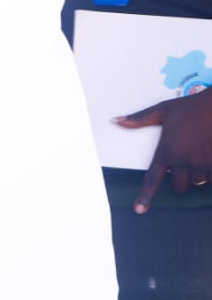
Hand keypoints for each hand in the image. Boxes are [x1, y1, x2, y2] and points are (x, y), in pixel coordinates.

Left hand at [116, 87, 211, 211]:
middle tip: (185, 164)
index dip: (145, 196)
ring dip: (198, 176)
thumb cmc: (188, 107)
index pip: (152, 179)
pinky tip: (210, 159)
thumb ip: (139, 119)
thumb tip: (116, 120)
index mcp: (165, 151)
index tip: (139, 210)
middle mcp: (182, 161)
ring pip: (198, 183)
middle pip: (179, 187)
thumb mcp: (162, 110)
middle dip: (181, 180)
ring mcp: (200, 165)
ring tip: (200, 155)